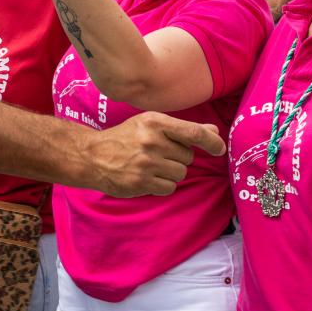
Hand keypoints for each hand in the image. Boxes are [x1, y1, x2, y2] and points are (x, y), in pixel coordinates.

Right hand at [86, 113, 224, 197]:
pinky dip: (163, 185)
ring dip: (171, 172)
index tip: (219, 148)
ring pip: (181, 173)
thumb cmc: (125, 137)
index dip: (212, 142)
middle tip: (159, 154)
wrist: (92, 156)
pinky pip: (170, 188)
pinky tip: (148, 177)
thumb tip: (213, 132)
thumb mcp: (150, 124)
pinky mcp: (141, 183)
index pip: (193, 133)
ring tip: (152, 165)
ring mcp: (146, 163)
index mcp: (155, 122)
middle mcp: (151, 142)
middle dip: (178, 157)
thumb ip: (182, 129)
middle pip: (188, 156)